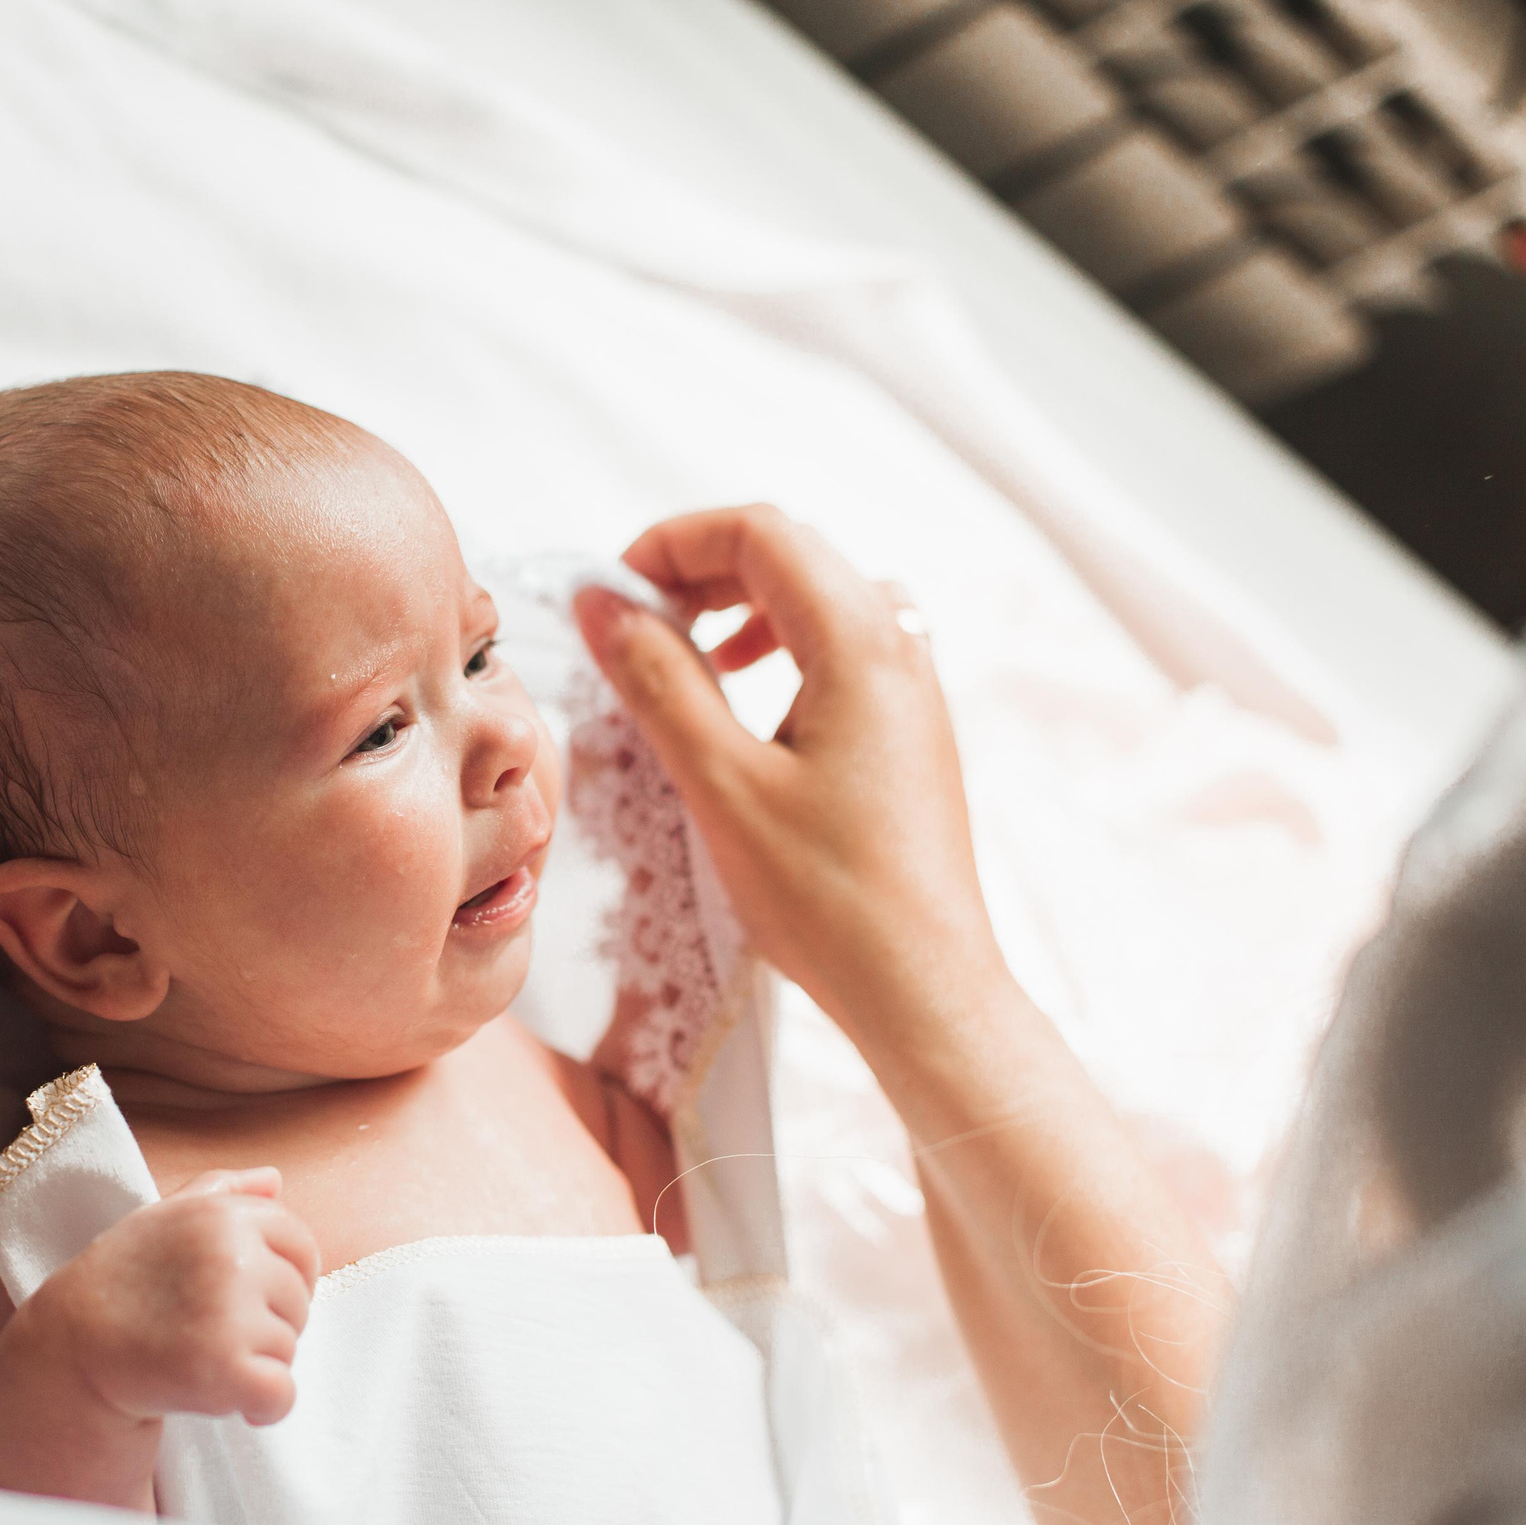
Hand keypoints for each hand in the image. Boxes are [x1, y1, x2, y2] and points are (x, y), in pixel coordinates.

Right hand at [24, 1168, 319, 1426]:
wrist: (69, 1351)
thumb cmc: (121, 1282)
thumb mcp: (161, 1218)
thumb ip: (220, 1190)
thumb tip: (274, 1179)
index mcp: (223, 1215)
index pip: (301, 1246)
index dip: (284, 1279)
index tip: (247, 1300)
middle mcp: (230, 1256)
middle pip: (299, 1300)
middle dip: (266, 1324)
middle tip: (209, 1333)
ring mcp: (227, 1314)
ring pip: (288, 1348)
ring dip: (255, 1365)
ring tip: (201, 1358)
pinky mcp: (223, 1369)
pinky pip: (281, 1394)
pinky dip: (264, 1408)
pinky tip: (231, 1401)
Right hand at [576, 505, 1006, 1058]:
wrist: (924, 990)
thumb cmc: (830, 900)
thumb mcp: (722, 784)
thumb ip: (659, 681)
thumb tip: (602, 603)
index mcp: (861, 643)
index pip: (760, 532)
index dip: (672, 542)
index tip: (610, 592)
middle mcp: (900, 648)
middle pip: (792, 554)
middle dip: (701, 569)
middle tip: (632, 622)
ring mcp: (913, 690)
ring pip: (819, 598)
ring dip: (740, 606)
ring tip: (684, 656)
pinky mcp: (909, 733)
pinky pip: (842, 649)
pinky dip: (779, 648)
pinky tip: (744, 706)